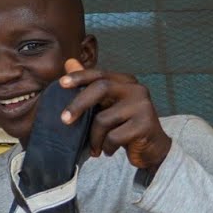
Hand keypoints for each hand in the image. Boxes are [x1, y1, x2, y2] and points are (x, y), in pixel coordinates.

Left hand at [58, 58, 172, 172]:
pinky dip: (107, 146)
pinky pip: (114, 136)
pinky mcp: (145, 125)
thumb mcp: (106, 104)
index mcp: (125, 81)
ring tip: (95, 147)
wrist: (152, 148)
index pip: (99, 74)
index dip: (80, 76)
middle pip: (101, 88)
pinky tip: (110, 150)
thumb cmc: (123, 124)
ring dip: (94, 138)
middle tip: (64, 120)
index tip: (61, 83)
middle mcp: (136, 89)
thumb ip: (89, 86)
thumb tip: (69, 63)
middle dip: (78, 104)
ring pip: (103, 119)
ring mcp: (143, 106)